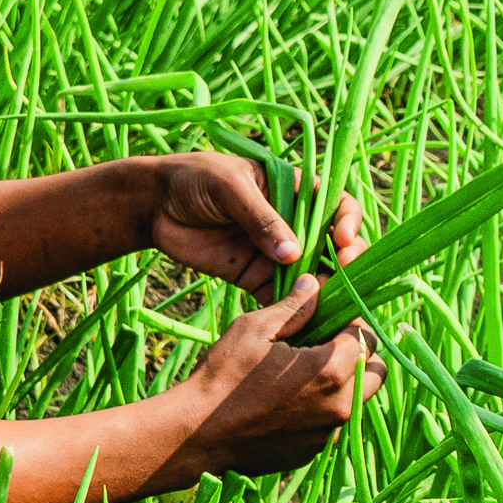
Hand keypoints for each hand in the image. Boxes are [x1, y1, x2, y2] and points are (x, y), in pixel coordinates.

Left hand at [140, 152, 366, 295]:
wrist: (155, 206)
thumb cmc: (195, 181)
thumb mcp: (230, 189)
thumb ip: (261, 219)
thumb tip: (294, 255)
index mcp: (295, 191)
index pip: (337, 205)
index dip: (348, 222)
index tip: (343, 241)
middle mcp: (293, 224)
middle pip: (334, 245)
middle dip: (346, 262)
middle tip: (345, 275)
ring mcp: (276, 254)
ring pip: (313, 275)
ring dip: (325, 290)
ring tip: (330, 306)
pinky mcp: (256, 278)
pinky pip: (282, 297)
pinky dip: (294, 311)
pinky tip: (303, 321)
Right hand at [160, 275, 385, 481]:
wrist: (195, 436)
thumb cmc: (222, 377)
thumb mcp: (254, 329)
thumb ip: (294, 307)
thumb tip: (317, 283)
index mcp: (329, 371)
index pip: (367, 337)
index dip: (352, 322)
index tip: (332, 317)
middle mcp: (338, 406)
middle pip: (374, 372)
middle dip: (359, 354)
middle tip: (326, 343)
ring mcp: (327, 434)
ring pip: (356, 399)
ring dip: (344, 382)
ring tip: (306, 371)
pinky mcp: (312, 452)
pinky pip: (332, 424)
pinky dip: (322, 409)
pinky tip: (290, 400)